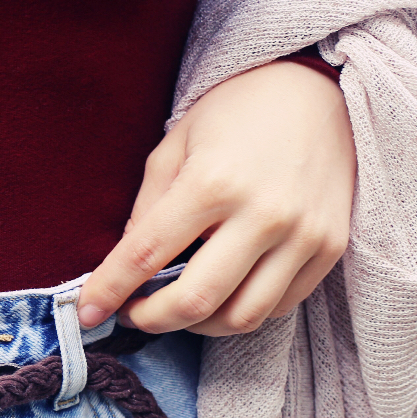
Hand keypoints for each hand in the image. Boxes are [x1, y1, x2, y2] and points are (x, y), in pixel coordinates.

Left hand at [77, 59, 353, 335]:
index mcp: (212, 183)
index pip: (146, 256)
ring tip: (173, 308)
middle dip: (150, 319)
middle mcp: (262, 215)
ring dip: (195, 327)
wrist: (318, 90)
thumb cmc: (236, 113)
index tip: (86, 313)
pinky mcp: (331, 247)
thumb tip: (126, 267)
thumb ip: (146, 208)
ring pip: (240, 318)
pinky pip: (279, 306)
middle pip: (195, 301)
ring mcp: (303, 235)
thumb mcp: (175, 146)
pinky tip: (219, 294)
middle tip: (131, 313)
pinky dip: (240, 313)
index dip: (109, 291)